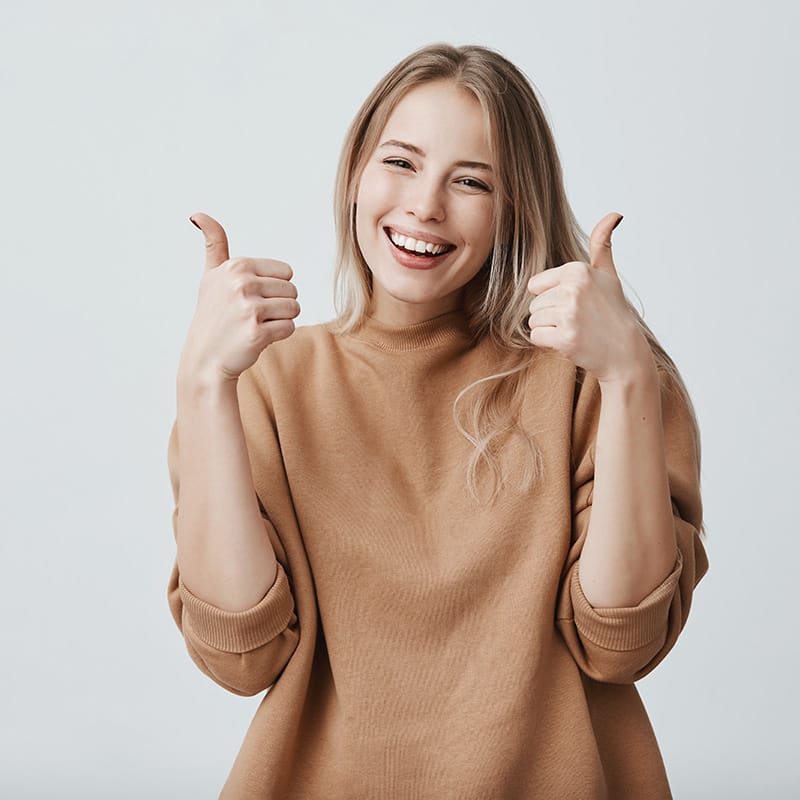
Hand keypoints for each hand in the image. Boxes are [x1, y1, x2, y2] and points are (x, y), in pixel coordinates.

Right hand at [178, 213, 299, 383]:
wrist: (205, 359)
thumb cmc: (213, 316)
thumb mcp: (210, 277)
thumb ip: (214, 245)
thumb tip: (197, 214)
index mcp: (236, 266)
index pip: (286, 272)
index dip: (274, 288)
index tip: (250, 298)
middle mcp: (241, 283)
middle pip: (292, 290)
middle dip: (279, 305)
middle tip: (253, 316)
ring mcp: (249, 308)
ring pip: (294, 308)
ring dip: (280, 320)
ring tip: (256, 325)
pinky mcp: (257, 332)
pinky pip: (289, 328)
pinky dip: (278, 336)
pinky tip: (257, 338)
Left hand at [526, 213, 652, 383]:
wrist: (625, 352)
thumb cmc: (613, 312)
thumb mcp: (607, 275)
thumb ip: (602, 244)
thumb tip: (614, 214)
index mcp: (577, 270)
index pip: (536, 285)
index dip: (551, 297)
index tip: (575, 303)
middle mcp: (573, 289)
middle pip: (534, 305)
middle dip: (550, 316)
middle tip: (577, 320)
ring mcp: (569, 314)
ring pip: (533, 321)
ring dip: (549, 330)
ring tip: (574, 330)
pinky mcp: (565, 338)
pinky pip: (536, 337)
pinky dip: (549, 344)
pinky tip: (570, 342)